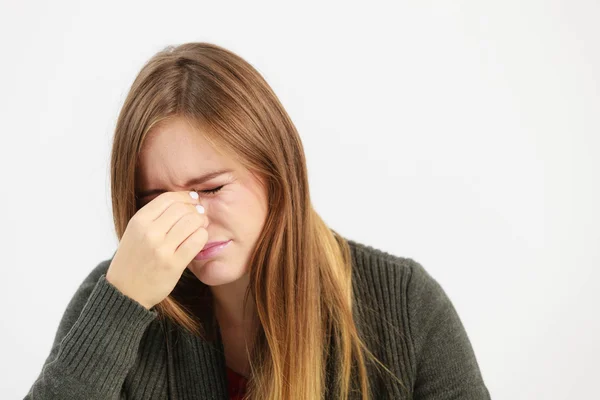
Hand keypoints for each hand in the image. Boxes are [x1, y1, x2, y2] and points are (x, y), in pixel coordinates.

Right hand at [106, 191, 207, 308]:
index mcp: (139, 221)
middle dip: (196, 210)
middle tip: (200, 216)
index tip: (193, 201)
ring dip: (201, 222)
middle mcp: (149, 232)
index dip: (185, 197)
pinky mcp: (174, 264)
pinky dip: (202, 237)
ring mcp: (162, 249)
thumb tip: (186, 201)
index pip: (169, 198)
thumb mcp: (135, 232)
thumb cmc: (134, 259)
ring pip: (193, 222)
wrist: (125, 292)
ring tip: (201, 227)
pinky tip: (199, 240)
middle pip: (183, 209)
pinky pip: (197, 241)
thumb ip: (155, 216)